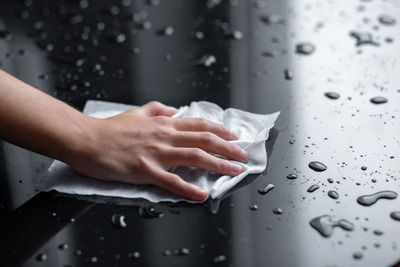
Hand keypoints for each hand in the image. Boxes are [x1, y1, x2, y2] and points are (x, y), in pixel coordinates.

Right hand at [69, 101, 248, 200]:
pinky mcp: (144, 170)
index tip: (234, 136)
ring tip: (234, 171)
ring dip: (218, 164)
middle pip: (203, 140)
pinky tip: (202, 194)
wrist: (86, 139)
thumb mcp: (136, 112)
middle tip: (244, 155)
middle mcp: (164, 136)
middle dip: (228, 147)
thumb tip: (175, 110)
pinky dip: (188, 188)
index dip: (219, 130)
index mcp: (163, 124)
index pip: (198, 125)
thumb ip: (157, 109)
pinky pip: (171, 181)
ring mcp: (155, 153)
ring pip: (194, 157)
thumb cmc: (109, 129)